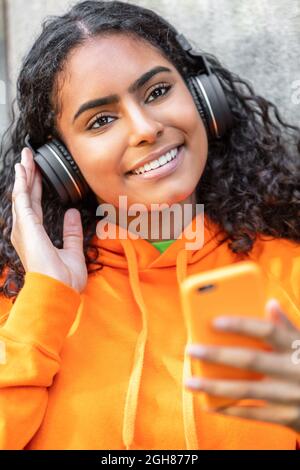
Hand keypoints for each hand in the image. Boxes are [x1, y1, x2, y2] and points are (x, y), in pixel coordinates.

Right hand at [10, 147, 87, 292]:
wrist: (58, 291)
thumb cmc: (63, 280)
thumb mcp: (73, 251)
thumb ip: (72, 233)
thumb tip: (72, 214)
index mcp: (36, 236)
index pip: (35, 205)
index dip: (36, 188)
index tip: (38, 173)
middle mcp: (26, 230)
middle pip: (26, 196)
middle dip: (28, 175)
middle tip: (29, 157)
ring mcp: (24, 228)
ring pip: (23, 193)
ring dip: (24, 174)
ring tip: (26, 157)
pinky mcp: (25, 225)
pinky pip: (22, 198)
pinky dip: (22, 182)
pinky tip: (22, 168)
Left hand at [185, 299, 299, 433]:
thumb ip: (287, 326)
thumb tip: (270, 303)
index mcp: (296, 347)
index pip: (267, 330)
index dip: (241, 325)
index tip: (214, 321)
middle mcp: (293, 370)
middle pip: (250, 360)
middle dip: (218, 354)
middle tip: (191, 350)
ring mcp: (289, 395)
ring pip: (246, 390)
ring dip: (214, 386)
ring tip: (189, 382)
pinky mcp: (287, 417)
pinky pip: (252, 413)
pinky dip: (229, 409)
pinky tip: (208, 404)